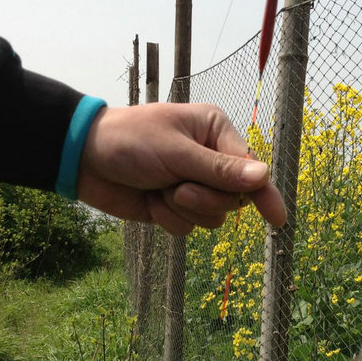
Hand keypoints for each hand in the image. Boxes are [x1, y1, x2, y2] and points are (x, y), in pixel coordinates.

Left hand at [77, 102, 287, 235]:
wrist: (83, 159)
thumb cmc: (129, 141)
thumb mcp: (176, 153)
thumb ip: (220, 170)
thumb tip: (263, 176)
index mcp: (215, 132)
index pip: (250, 169)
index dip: (263, 194)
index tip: (278, 220)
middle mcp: (210, 158)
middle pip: (233, 199)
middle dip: (206, 200)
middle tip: (178, 189)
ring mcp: (192, 184)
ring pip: (212, 218)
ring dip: (184, 210)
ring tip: (160, 191)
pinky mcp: (174, 207)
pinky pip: (188, 228)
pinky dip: (168, 219)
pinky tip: (150, 202)